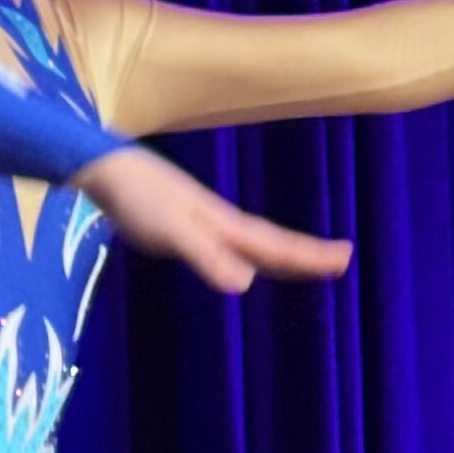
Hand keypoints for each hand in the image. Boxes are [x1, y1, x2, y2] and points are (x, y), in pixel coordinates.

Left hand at [77, 141, 351, 293]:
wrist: (107, 168)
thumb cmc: (138, 199)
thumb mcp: (171, 233)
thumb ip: (206, 256)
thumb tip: (245, 284)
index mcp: (224, 225)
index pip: (275, 246)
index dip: (309, 257)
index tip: (345, 260)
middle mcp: (220, 221)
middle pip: (272, 242)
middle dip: (307, 254)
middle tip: (343, 260)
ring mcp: (203, 220)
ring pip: (253, 241)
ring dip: (282, 253)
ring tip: (306, 263)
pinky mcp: (185, 222)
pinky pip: (231, 241)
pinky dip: (248, 251)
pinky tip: (242, 258)